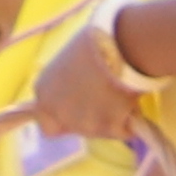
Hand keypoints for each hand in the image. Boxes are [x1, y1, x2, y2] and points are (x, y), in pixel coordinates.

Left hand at [32, 6, 145, 150]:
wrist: (121, 46)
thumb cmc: (95, 44)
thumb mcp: (69, 63)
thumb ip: (67, 83)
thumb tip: (82, 91)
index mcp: (43, 92)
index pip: (46, 124)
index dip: (64, 120)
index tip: (81, 111)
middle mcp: (58, 112)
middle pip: (76, 130)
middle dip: (91, 121)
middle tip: (107, 105)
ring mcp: (83, 123)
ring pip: (101, 131)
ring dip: (113, 119)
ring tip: (122, 95)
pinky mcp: (108, 128)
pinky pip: (124, 130)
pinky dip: (131, 120)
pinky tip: (132, 99)